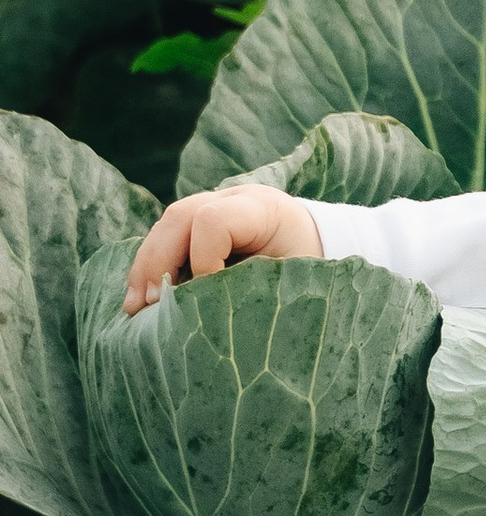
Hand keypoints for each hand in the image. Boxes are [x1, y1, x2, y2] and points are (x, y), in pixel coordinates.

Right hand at [123, 185, 323, 313]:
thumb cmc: (313, 271)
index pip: (214, 220)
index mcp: (264, 208)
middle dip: (158, 262)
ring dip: (145, 267)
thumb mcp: (295, 279)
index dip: (204, 258)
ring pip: (165, 228)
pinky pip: (167, 240)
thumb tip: (203, 315)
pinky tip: (139, 299)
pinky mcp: (200, 225)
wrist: (321, 252)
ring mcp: (213, 207)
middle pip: (179, 218)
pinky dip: (151, 268)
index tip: (209, 293)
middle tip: (148, 306)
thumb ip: (253, 287)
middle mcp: (234, 199)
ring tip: (135, 308)